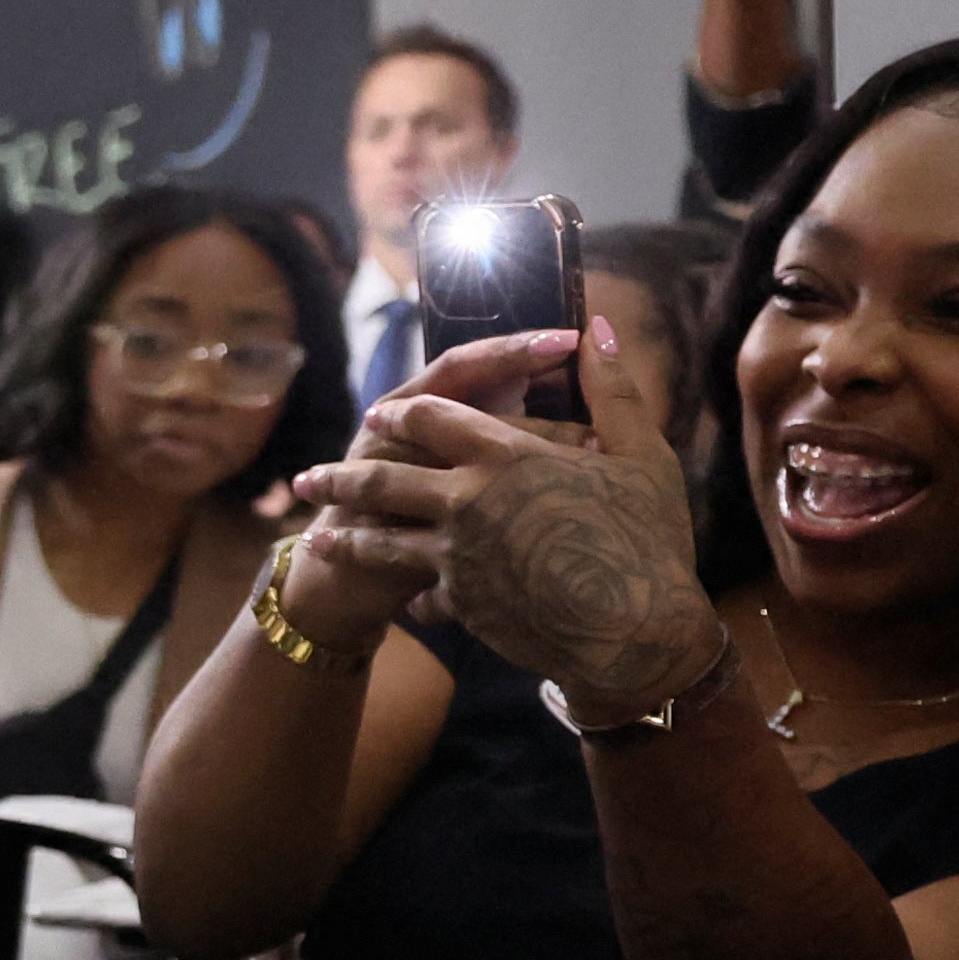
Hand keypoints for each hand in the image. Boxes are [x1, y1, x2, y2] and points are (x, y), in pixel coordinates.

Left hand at [290, 317, 720, 716]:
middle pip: (382, 475)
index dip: (405, 412)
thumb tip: (595, 327)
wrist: (635, 633)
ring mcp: (453, 553)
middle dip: (341, 474)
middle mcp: (465, 500)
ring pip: (379, 538)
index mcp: (504, 454)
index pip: (433, 415)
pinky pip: (420, 593)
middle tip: (309, 476)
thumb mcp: (640, 455)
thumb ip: (611, 389)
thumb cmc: (648, 538)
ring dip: (343, 534)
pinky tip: (397, 602)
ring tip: (314, 535)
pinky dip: (410, 595)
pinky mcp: (456, 601)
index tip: (382, 414)